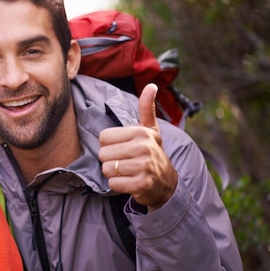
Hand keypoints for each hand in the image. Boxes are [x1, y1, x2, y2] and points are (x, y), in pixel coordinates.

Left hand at [99, 84, 177, 209]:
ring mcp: (143, 167)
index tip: (123, 148)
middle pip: (102, 154)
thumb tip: (151, 85)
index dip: (109, 145)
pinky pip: (113, 184)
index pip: (103, 137)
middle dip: (110, 160)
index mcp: (141, 133)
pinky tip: (129, 182)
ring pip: (107, 169)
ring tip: (127, 172)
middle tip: (125, 162)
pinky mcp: (141, 185)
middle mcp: (143, 148)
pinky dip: (118, 185)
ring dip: (114, 174)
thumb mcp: (150, 130)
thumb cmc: (152, 153)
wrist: (166, 184)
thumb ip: (146, 108)